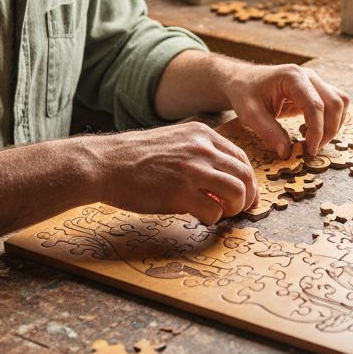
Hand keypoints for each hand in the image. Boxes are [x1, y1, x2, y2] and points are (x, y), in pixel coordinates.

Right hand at [83, 122, 256, 224]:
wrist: (104, 164)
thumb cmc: (134, 157)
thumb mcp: (173, 141)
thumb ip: (198, 154)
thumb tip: (219, 180)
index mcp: (201, 134)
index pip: (240, 157)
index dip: (246, 179)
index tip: (243, 192)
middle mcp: (202, 148)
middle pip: (245, 175)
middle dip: (247, 196)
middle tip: (239, 209)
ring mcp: (193, 170)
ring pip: (237, 192)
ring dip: (235, 208)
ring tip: (222, 214)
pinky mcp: (182, 193)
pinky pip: (214, 211)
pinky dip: (212, 219)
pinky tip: (200, 218)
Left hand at [222, 62, 350, 157]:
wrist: (243, 81)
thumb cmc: (245, 93)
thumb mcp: (250, 114)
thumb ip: (269, 133)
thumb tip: (287, 153)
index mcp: (292, 77)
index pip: (315, 105)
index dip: (317, 131)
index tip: (309, 150)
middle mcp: (309, 76)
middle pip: (335, 103)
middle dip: (328, 130)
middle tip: (312, 149)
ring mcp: (315, 81)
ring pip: (340, 103)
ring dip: (333, 126)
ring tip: (312, 140)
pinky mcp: (316, 90)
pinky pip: (334, 105)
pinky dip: (330, 121)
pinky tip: (310, 130)